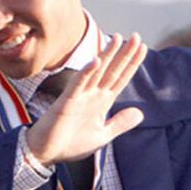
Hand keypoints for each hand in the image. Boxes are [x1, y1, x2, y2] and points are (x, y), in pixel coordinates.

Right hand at [25, 33, 147, 164]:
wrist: (47, 153)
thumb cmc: (71, 143)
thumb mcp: (102, 135)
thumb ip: (120, 123)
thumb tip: (140, 113)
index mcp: (102, 101)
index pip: (120, 78)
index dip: (132, 64)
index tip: (143, 48)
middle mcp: (92, 94)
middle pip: (112, 70)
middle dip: (124, 54)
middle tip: (137, 36)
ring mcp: (79, 96)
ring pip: (96, 72)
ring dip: (107, 56)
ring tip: (118, 39)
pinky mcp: (66, 101)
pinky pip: (78, 84)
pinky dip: (87, 73)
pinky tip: (96, 61)